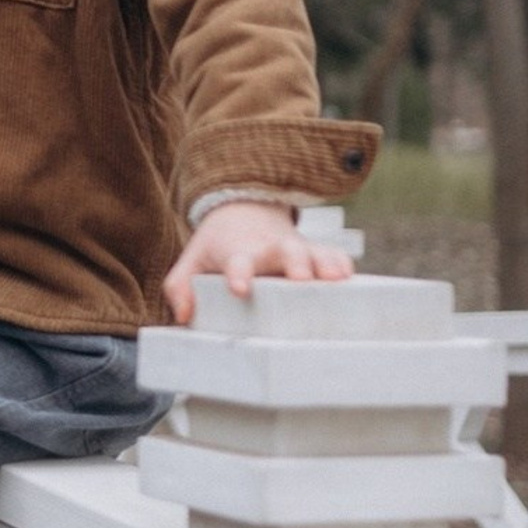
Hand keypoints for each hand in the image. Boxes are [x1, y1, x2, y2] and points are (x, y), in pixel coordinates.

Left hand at [162, 199, 352, 325]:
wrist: (243, 212)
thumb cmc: (216, 248)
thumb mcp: (190, 262)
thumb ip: (179, 287)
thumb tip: (185, 315)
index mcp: (238, 253)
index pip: (238, 262)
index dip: (240, 273)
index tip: (240, 288)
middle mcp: (269, 249)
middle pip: (284, 252)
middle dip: (295, 264)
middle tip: (302, 279)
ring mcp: (294, 248)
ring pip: (312, 252)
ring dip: (324, 263)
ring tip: (337, 278)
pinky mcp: (312, 251)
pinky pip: (331, 253)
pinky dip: (340, 262)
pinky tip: (349, 276)